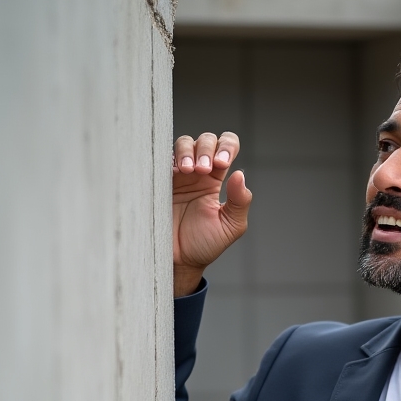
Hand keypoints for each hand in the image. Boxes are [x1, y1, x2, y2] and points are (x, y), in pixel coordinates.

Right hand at [172, 131, 252, 296]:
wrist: (178, 260)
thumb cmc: (205, 244)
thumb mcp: (231, 226)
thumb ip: (240, 202)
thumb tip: (240, 174)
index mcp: (218, 180)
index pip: (227, 148)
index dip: (227, 147)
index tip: (223, 164)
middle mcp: (199, 172)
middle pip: (206, 141)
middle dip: (207, 149)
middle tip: (205, 169)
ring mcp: (178, 174)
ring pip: (184, 143)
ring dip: (189, 150)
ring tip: (189, 169)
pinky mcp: (159, 180)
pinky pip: (162, 157)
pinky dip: (171, 157)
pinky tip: (177, 170)